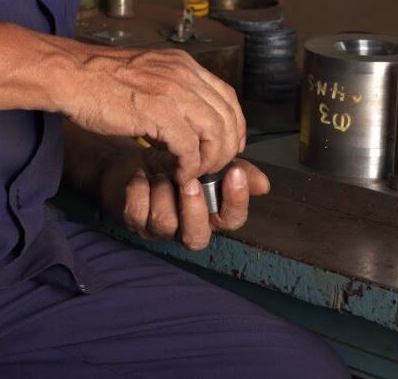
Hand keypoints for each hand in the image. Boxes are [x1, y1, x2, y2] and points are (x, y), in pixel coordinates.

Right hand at [64, 47, 245, 185]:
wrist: (70, 75)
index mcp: (184, 66)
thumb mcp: (150, 78)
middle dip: (226, 147)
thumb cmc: (101, 80)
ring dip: (210, 158)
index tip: (230, 145)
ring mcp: (174, 91)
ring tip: (196, 172)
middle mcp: (185, 75)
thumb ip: (174, 96)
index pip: (227, 96)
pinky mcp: (159, 112)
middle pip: (227, 116)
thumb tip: (188, 128)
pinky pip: (189, 146)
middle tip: (215, 166)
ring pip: (215, 131)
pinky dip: (190, 165)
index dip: (234, 125)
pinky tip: (180, 173)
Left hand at [99, 148, 269, 249]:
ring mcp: (159, 229)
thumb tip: (263, 185)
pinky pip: (137, 214)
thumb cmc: (175, 163)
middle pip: (197, 237)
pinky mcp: (133, 221)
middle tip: (191, 182)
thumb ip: (235, 171)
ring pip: (165, 224)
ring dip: (163, 193)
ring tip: (160, 172)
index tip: (235, 172)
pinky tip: (141, 176)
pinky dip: (140, 191)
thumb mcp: (207, 162)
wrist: (134, 160)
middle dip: (194, 210)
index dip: (236, 201)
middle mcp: (186, 227)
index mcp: (210, 214)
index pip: (232, 220)